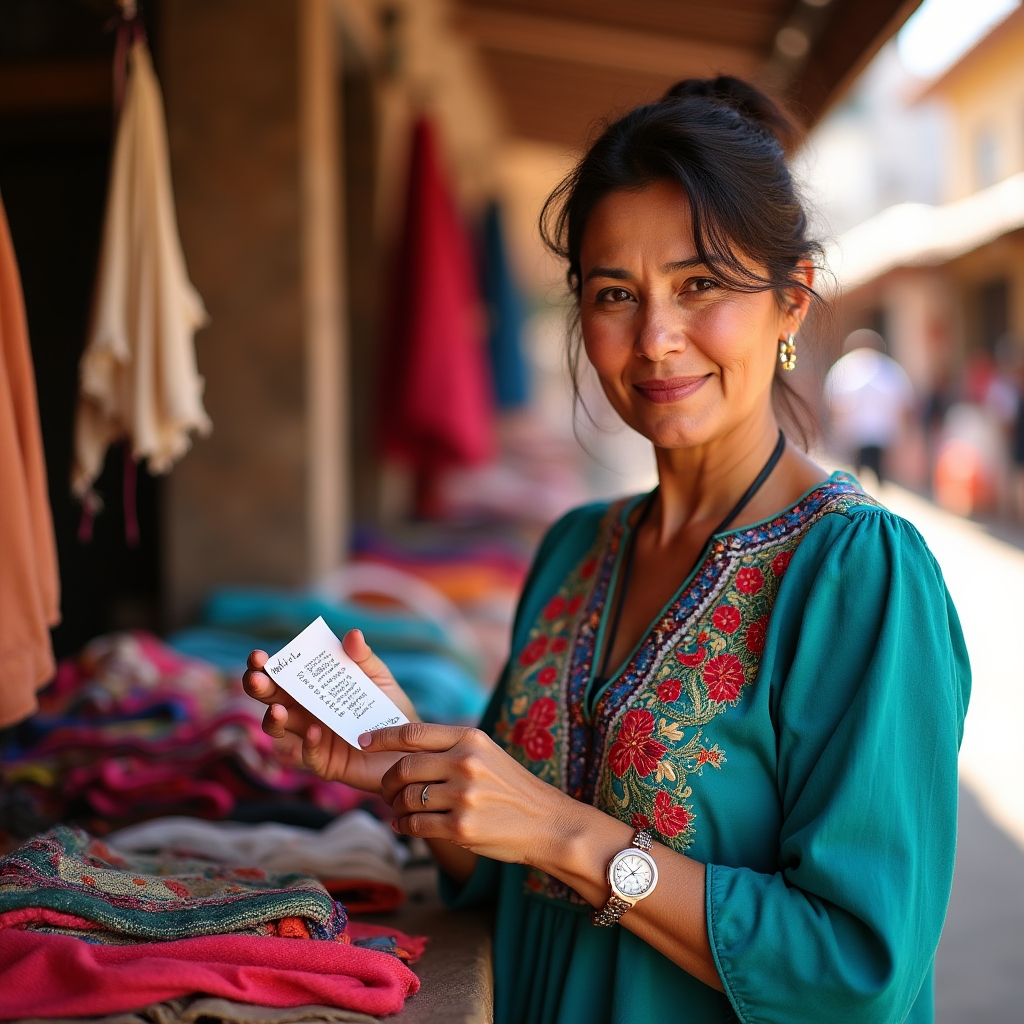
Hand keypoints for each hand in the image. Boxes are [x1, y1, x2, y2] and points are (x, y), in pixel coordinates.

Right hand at [242, 630, 417, 793]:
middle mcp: (306, 712)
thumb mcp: (379, 678)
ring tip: (278, 710)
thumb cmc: (390, 708)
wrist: (410, 744)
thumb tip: (352, 634)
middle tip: (256, 679)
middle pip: (272, 699)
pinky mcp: (326, 763)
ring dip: (273, 720)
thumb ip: (364, 658)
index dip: (265, 666)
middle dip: (259, 688)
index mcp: (313, 688)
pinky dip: (308, 744)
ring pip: (280, 730)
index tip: (258, 657)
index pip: (281, 675)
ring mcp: (312, 738)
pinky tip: (314, 732)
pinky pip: (308, 757)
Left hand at [364, 723, 575, 865]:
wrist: (547, 822)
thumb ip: (449, 749)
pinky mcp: (461, 827)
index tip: (363, 742)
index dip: (382, 737)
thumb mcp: (486, 754)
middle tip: (385, 790)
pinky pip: (415, 825)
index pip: (412, 733)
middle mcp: (465, 763)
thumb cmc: (511, 788)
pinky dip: (404, 826)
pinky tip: (406, 826)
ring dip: (394, 807)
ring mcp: (463, 796)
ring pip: (406, 798)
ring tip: (399, 811)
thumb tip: (402, 753)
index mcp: (470, 738)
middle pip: (403, 768)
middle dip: (386, 782)